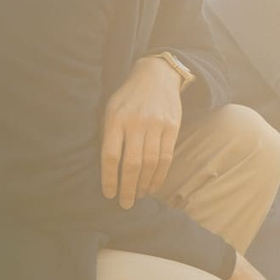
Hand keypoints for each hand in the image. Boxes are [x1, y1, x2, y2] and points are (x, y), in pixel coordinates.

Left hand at [100, 55, 185, 208]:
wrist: (156, 76)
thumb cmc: (128, 97)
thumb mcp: (110, 109)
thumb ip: (108, 134)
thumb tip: (107, 168)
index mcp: (115, 119)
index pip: (110, 155)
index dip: (109, 178)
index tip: (109, 194)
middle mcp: (136, 123)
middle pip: (131, 164)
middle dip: (128, 188)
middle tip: (125, 204)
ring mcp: (156, 125)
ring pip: (150, 163)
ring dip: (144, 184)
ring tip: (139, 195)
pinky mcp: (172, 127)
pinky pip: (166, 157)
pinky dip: (159, 175)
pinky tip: (153, 186)